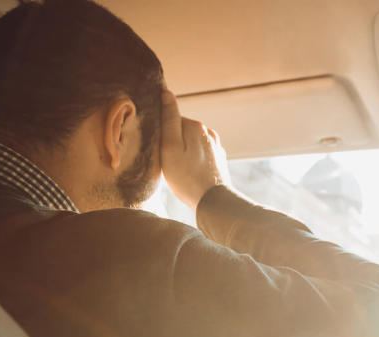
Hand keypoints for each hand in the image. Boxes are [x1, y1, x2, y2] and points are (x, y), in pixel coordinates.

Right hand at [160, 88, 228, 211]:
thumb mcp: (170, 147)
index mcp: (195, 126)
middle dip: (174, 142)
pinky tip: (190, 174)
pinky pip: (201, 155)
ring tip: (179, 170)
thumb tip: (167, 93)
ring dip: (184, 152)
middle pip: (182, 131)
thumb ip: (169, 120)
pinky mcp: (219, 160)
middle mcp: (208, 133)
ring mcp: (216, 147)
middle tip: (168, 161)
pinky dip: (194, 161)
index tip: (159, 148)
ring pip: (192, 144)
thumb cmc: (186, 177)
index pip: (171, 120)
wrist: (213, 202)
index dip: (162, 133)